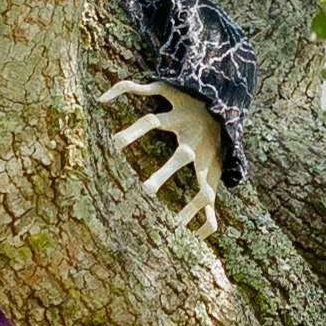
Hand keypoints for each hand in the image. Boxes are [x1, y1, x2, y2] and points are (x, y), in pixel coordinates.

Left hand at [107, 80, 225, 234]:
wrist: (227, 107)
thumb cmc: (186, 99)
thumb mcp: (164, 86)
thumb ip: (130, 87)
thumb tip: (98, 99)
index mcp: (178, 119)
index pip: (153, 122)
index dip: (133, 131)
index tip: (113, 144)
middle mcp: (194, 141)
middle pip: (181, 157)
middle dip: (165, 173)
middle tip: (145, 191)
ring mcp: (208, 160)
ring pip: (204, 185)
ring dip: (191, 207)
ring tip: (174, 227)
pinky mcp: (216, 175)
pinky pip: (215, 202)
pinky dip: (208, 222)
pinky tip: (196, 239)